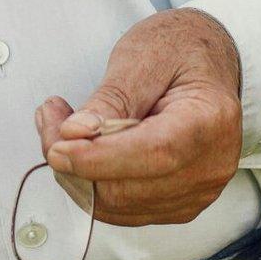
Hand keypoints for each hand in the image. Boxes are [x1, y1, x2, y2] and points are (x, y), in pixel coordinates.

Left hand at [35, 8, 242, 225]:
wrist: (205, 61)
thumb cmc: (180, 50)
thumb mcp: (143, 56)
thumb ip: (110, 98)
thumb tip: (76, 134)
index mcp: (210, 120)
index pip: (154, 154)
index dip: (99, 158)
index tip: (57, 146)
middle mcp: (211, 164)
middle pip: (131, 188)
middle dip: (77, 164)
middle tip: (50, 121)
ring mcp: (198, 190)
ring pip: (120, 205)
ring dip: (80, 175)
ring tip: (64, 128)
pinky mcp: (180, 203)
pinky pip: (125, 209)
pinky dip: (96, 185)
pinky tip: (87, 150)